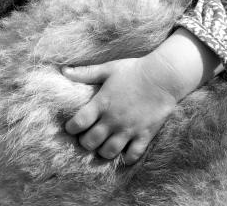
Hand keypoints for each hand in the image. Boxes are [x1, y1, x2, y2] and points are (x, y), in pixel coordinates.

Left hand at [62, 28, 219, 164]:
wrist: (163, 76)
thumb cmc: (134, 70)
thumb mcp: (108, 69)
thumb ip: (85, 72)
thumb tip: (63, 71)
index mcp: (102, 103)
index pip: (78, 123)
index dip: (71, 128)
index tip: (71, 128)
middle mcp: (113, 119)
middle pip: (90, 142)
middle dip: (85, 143)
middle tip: (87, 138)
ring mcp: (129, 129)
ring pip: (109, 152)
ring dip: (102, 152)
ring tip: (102, 146)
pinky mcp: (144, 135)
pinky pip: (132, 155)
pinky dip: (126, 158)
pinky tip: (123, 153)